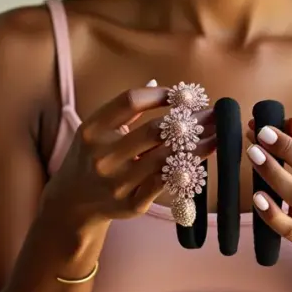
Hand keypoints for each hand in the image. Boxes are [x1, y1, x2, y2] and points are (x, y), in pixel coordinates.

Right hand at [42, 85, 214, 228]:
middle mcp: (103, 156)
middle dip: (189, 120)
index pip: (130, 101)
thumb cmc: (92, 156)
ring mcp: (116, 183)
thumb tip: (159, 86)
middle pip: (154, 130)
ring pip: (166, 158)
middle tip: (213, 113)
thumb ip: (125, 109)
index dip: (161, 94)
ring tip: (217, 134)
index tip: (183, 93)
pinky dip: (186, 169)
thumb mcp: (96, 129)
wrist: (73, 202)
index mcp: (92, 130)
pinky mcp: (131, 205)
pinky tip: (201, 158)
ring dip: (197, 145)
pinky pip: (165, 183)